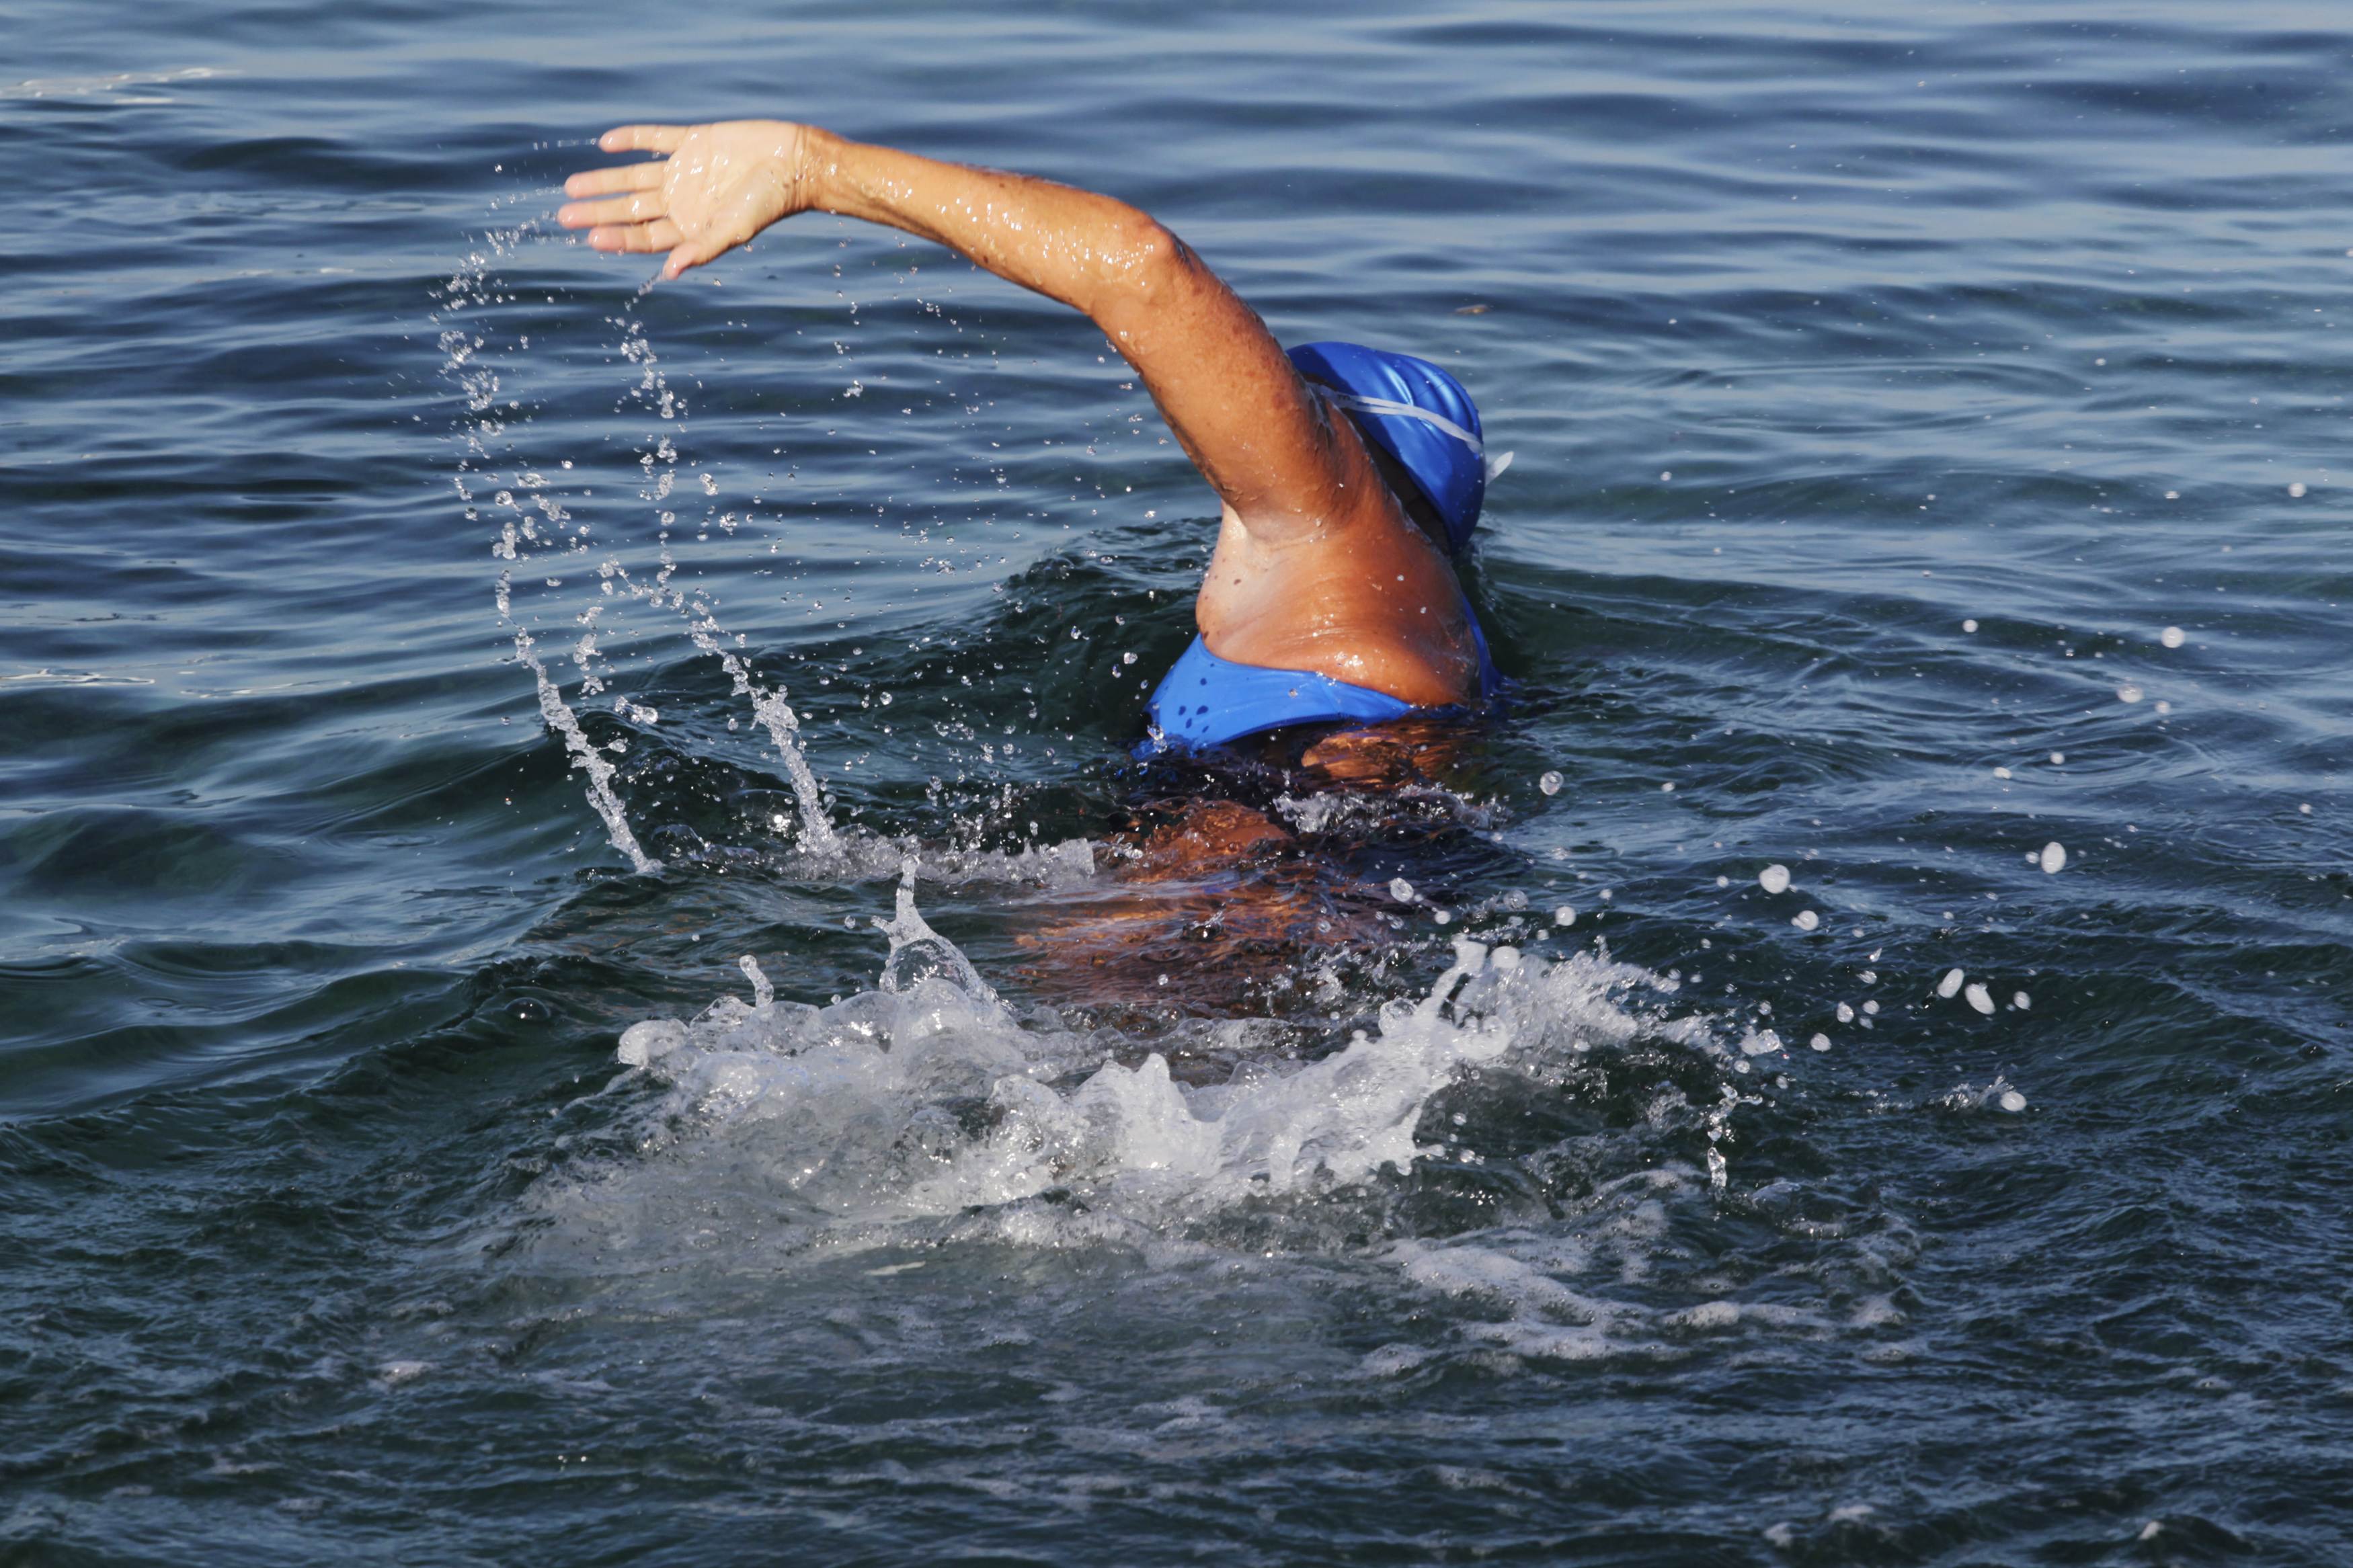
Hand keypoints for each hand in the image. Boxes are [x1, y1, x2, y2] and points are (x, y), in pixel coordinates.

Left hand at [558, 120, 813, 278]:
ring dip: (605, 180)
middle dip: (599, 213)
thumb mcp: (734, 230)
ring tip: (572, 186)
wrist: (795, 162)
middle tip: (565, 215)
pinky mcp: (694, 141)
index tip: (589, 237)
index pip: (645, 236)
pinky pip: (656, 138)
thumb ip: (702, 250)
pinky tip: (605, 143)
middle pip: (632, 210)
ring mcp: (686, 171)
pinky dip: (632, 139)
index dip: (617, 238)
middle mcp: (683, 201)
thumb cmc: (769, 203)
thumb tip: (669, 273)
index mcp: (692, 227)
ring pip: (635, 177)